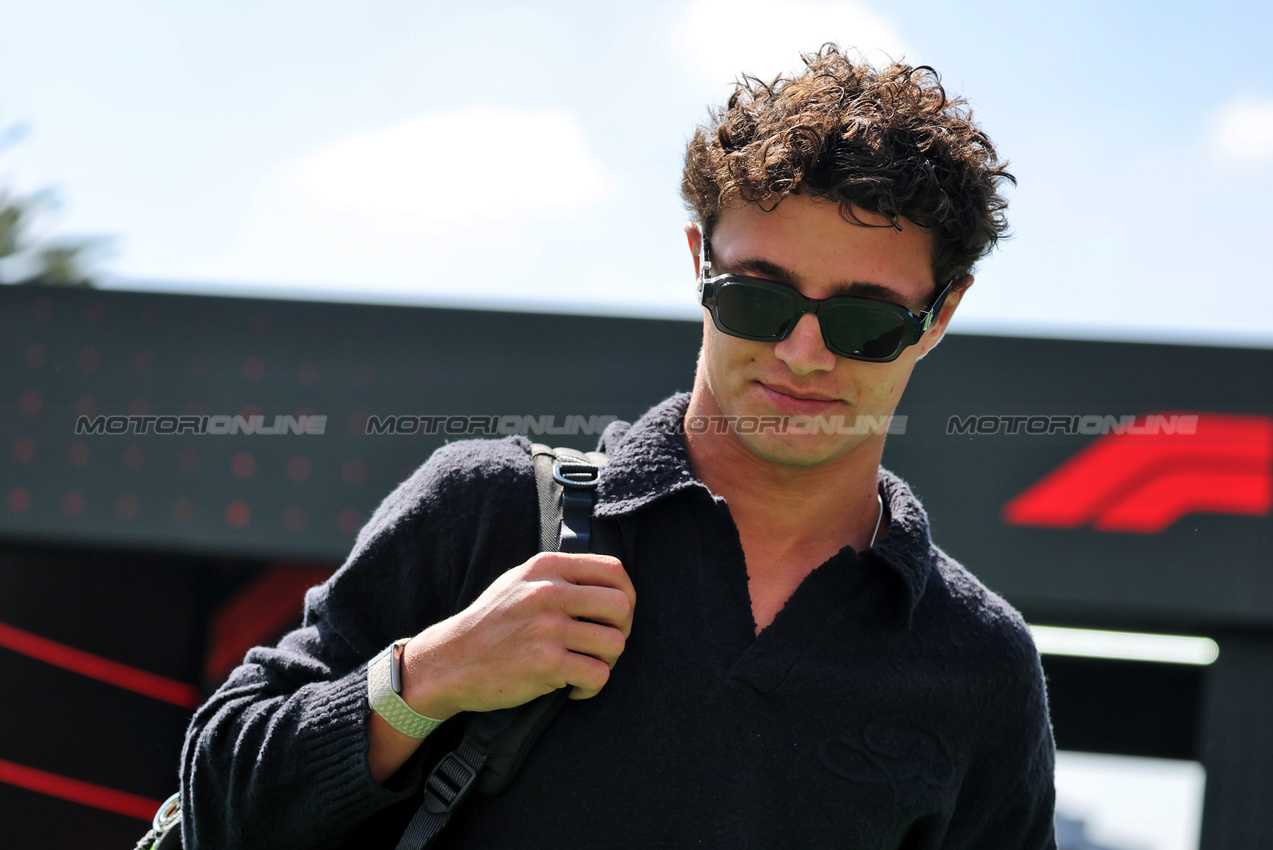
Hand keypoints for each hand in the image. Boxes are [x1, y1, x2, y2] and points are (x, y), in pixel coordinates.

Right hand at [401, 552, 635, 718]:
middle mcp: (549, 593)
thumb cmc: (491, 623)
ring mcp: (547, 628)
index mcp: (546, 567)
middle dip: (622, 630)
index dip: (626, 595)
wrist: (449, 661)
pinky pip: (598, 676)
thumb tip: (609, 582)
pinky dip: (591, 687)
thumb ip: (559, 575)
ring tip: (585, 667)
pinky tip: (574, 688)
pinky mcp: (546, 665)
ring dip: (607, 662)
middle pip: (622, 607)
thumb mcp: (520, 581)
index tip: (615, 616)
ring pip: (615, 644)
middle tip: (603, 645)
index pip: (613, 570)